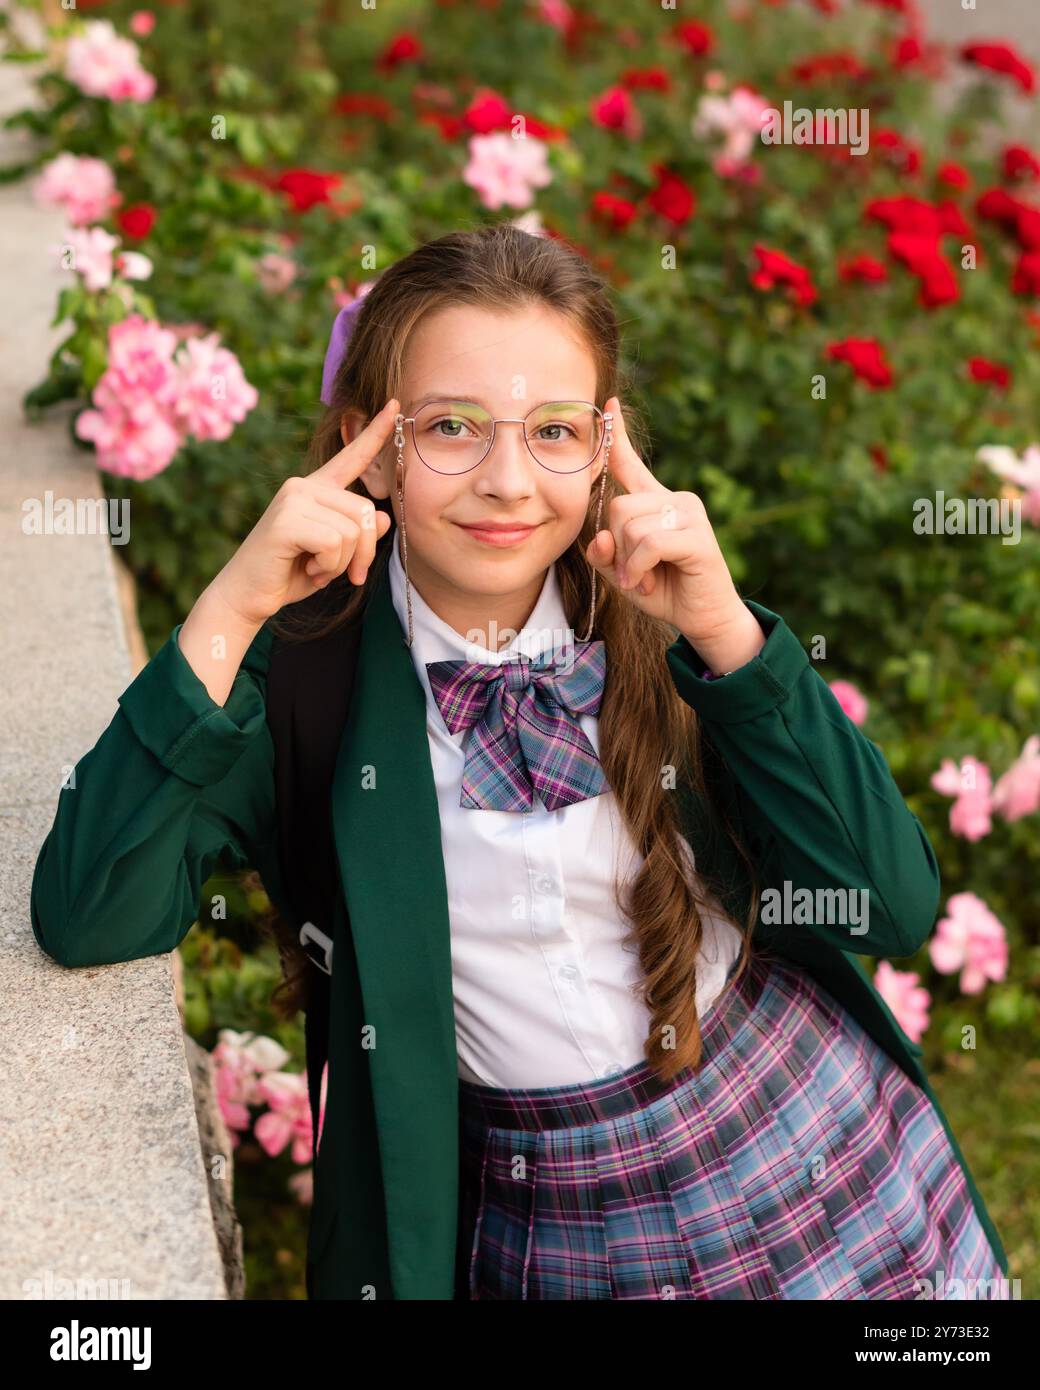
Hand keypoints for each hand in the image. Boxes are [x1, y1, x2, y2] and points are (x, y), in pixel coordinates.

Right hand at [210, 398, 397, 626]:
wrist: (247, 595)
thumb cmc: (291, 573)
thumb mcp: (335, 555)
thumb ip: (358, 535)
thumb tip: (382, 517)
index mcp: (316, 490)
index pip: (351, 457)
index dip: (374, 433)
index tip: (395, 405)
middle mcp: (304, 486)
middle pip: (364, 512)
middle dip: (364, 553)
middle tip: (349, 576)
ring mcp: (293, 499)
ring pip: (352, 531)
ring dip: (343, 563)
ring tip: (317, 570)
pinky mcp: (287, 519)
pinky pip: (334, 544)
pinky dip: (329, 568)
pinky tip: (310, 571)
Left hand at [585, 396, 764, 671]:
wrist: (704, 618)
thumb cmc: (665, 591)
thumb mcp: (623, 573)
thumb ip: (605, 554)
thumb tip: (601, 538)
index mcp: (656, 503)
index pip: (631, 465)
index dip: (618, 437)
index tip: (609, 404)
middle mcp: (675, 500)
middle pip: (617, 506)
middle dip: (617, 546)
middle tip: (634, 572)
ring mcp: (689, 514)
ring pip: (630, 525)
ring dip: (629, 563)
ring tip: (645, 578)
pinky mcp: (697, 536)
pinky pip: (649, 543)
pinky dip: (639, 568)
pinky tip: (648, 582)